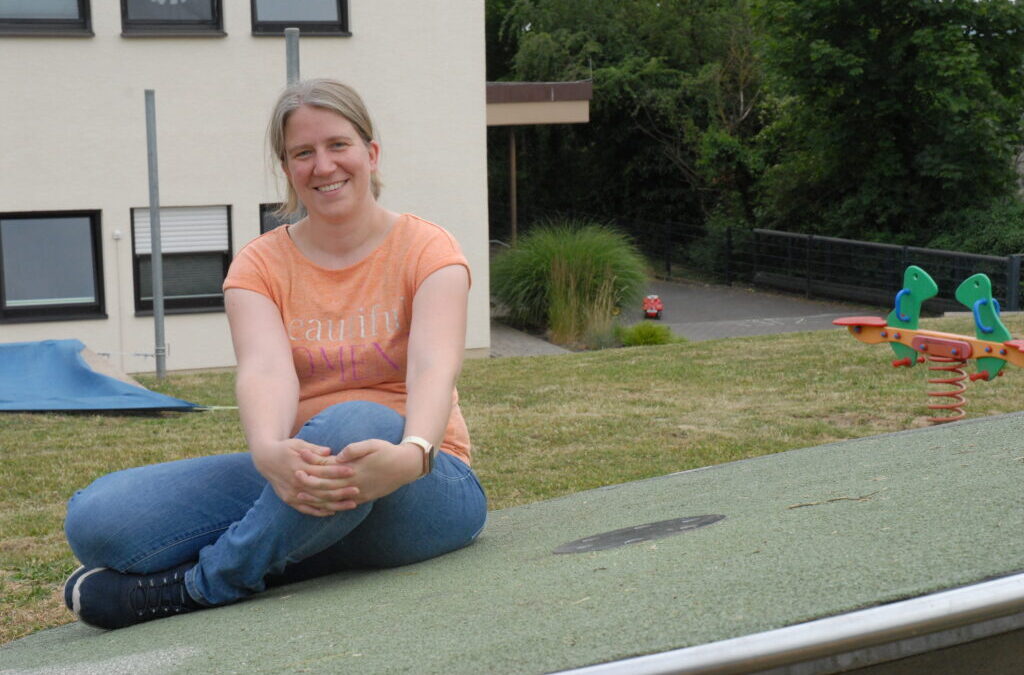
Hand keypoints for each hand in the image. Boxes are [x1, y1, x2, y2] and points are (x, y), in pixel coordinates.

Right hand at [253, 439, 357, 516]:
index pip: (322, 470)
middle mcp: (296, 482)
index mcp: (299, 466)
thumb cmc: (285, 449)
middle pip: (322, 489)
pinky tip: (333, 512)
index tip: (352, 471)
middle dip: (341, 490)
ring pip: (317, 501)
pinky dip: (319, 511)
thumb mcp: (298, 443)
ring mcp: (292, 493)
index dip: (337, 471)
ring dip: (335, 504)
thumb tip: (329, 451)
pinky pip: (306, 509)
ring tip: (352, 504)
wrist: (265, 460)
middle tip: (357, 490)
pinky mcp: (289, 500)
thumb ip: (314, 449)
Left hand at [295, 439, 421, 506]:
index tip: (300, 455)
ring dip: (315, 497)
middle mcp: (355, 483)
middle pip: (326, 485)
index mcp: (355, 469)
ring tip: (300, 494)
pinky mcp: (363, 498)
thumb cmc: (389, 452)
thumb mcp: (373, 444)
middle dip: (309, 481)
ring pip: (332, 498)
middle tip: (294, 475)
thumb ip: (355, 449)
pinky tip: (320, 505)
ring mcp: (359, 493)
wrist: (406, 467)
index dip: (313, 461)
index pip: (329, 467)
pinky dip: (330, 506)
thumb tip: (339, 454)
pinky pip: (342, 505)